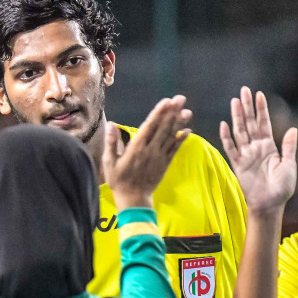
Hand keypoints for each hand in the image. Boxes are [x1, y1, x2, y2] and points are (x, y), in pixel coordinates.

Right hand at [102, 96, 191, 211]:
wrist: (133, 198)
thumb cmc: (119, 180)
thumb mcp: (109, 162)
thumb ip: (111, 142)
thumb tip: (111, 124)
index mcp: (136, 148)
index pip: (150, 126)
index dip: (159, 113)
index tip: (166, 101)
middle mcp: (150, 150)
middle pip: (163, 128)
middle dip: (172, 112)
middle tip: (180, 98)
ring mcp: (159, 157)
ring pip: (171, 137)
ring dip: (179, 123)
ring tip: (187, 111)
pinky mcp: (165, 163)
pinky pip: (175, 149)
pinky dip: (181, 140)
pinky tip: (188, 130)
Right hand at [219, 87, 297, 215]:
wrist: (270, 204)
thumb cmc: (282, 187)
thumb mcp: (290, 165)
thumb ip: (289, 147)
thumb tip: (292, 130)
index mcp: (269, 146)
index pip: (264, 123)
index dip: (261, 109)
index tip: (259, 94)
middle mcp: (256, 148)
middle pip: (250, 123)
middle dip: (247, 107)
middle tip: (243, 90)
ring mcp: (246, 155)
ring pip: (240, 131)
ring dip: (237, 117)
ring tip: (234, 101)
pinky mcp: (238, 165)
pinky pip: (230, 149)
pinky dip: (226, 137)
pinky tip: (224, 125)